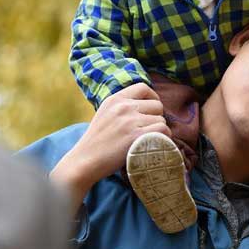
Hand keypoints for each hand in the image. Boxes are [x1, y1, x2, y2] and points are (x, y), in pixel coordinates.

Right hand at [51, 83, 170, 209]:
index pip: (143, 88)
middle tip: (149, 130)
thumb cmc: (95, 142)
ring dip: (159, 130)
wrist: (84, 161)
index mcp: (115, 99)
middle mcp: (123, 106)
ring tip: (149, 140)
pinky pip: (162, 130)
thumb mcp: (105, 114)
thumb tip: (144, 105)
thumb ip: (121, 107)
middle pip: (157, 105)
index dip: (153, 98)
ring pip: (161, 119)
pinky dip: (164, 138)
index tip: (151, 110)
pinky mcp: (136, 136)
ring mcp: (130, 120)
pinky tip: (156, 144)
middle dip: (156, 118)